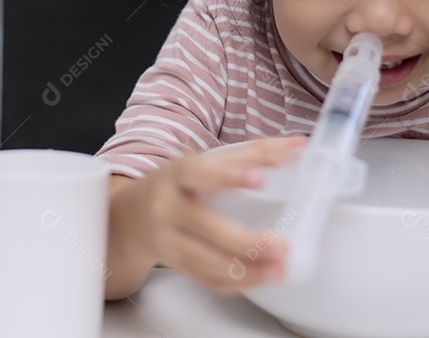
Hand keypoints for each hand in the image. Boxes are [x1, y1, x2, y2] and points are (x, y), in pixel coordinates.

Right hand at [130, 136, 304, 292]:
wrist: (129, 216)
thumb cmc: (179, 185)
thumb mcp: (207, 161)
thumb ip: (254, 153)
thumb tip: (298, 146)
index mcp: (179, 173)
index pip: (201, 171)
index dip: (229, 175)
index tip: (260, 177)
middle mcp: (167, 205)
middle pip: (206, 226)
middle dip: (246, 241)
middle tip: (282, 246)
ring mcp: (166, 238)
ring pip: (206, 260)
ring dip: (247, 270)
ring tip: (279, 269)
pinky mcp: (171, 263)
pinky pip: (204, 278)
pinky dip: (235, 282)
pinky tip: (259, 278)